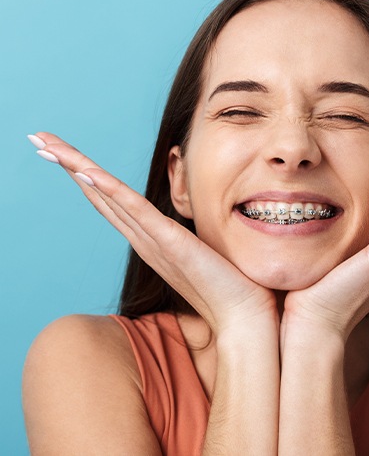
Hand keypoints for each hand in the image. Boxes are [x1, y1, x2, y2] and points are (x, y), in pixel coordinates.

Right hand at [30, 133, 277, 334]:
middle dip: (69, 165)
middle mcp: (144, 239)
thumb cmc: (228, 286)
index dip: (86, 175)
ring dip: (77, 169)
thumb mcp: (202, 250)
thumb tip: (193, 225)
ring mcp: (154, 242)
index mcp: (150, 239)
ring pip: (108, 197)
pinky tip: (87, 172)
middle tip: (38, 138)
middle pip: (99, 195)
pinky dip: (110, 191)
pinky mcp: (172, 244)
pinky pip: (136, 212)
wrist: (243, 317)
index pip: (111, 200)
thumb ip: (188, 237)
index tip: (62, 152)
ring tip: (47, 144)